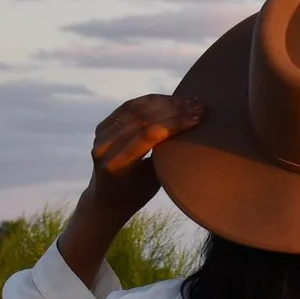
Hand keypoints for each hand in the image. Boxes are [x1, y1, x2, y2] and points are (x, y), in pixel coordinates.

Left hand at [56, 96, 204, 286]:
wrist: (106, 198)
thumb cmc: (137, 194)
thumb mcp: (155, 181)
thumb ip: (164, 156)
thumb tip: (190, 131)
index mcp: (118, 165)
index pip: (149, 135)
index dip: (175, 123)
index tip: (199, 117)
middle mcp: (105, 148)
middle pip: (141, 119)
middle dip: (174, 109)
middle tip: (199, 105)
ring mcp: (100, 136)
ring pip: (135, 109)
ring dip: (165, 102)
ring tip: (189, 100)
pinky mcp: (102, 127)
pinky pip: (127, 107)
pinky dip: (150, 101)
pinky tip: (170, 99)